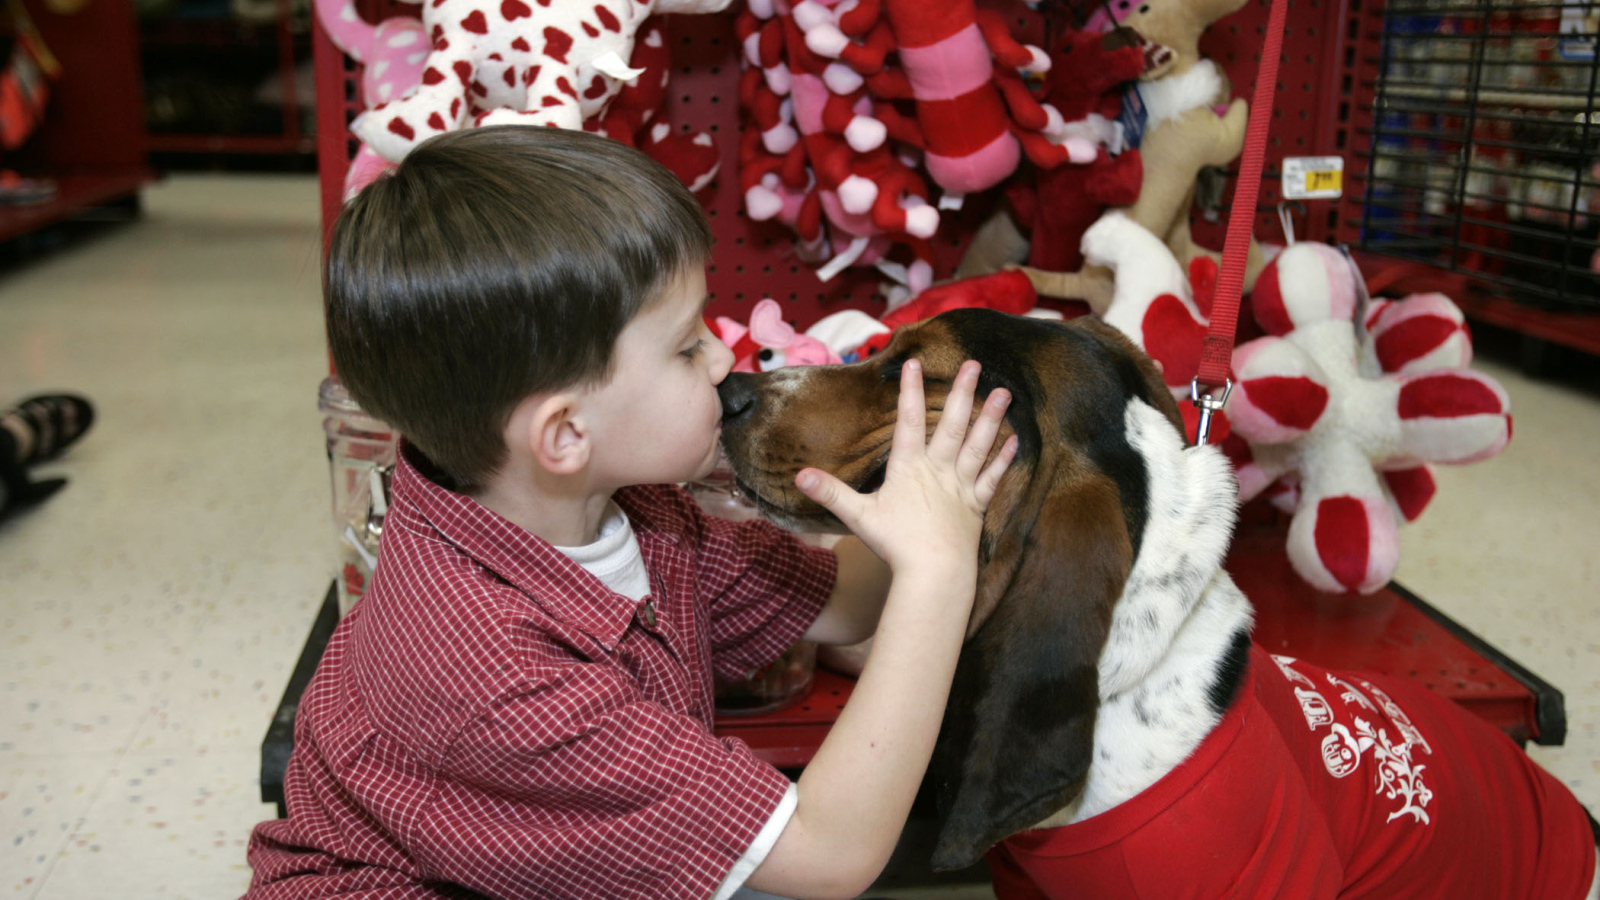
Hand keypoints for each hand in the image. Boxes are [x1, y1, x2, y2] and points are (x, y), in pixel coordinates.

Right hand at [794, 360, 1016, 575]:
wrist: (934, 573)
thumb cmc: (896, 545)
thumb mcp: (858, 516)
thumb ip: (831, 493)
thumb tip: (800, 475)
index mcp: (909, 468)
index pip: (909, 421)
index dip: (910, 390)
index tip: (914, 363)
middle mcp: (938, 470)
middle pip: (952, 425)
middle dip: (962, 393)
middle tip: (974, 364)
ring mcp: (960, 487)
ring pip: (978, 446)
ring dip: (991, 418)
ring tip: (1004, 392)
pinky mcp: (976, 506)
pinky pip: (992, 478)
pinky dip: (1004, 459)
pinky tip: (1015, 439)